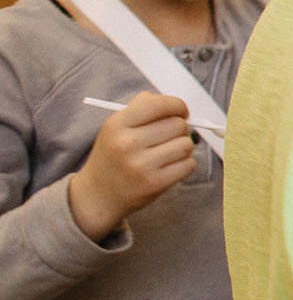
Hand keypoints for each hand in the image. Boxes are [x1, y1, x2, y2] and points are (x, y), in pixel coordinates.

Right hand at [68, 92, 198, 241]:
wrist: (97, 195)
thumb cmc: (113, 155)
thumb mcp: (116, 127)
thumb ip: (142, 108)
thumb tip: (177, 106)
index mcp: (117, 125)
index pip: (158, 105)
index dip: (177, 105)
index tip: (181, 111)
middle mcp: (127, 144)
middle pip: (177, 124)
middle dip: (180, 128)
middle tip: (169, 136)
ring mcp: (140, 165)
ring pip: (186, 144)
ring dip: (183, 147)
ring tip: (168, 152)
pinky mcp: (154, 183)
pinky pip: (189, 164)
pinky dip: (185, 164)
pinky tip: (169, 166)